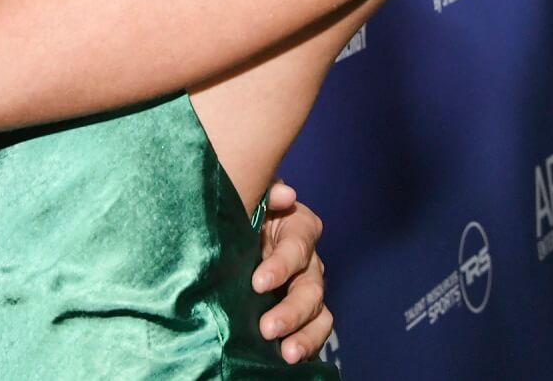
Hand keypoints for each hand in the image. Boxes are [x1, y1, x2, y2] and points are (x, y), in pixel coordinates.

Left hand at [254, 180, 332, 364]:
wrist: (233, 232)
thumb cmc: (243, 211)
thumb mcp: (250, 198)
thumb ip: (265, 193)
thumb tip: (285, 193)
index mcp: (298, 227)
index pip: (297, 247)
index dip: (281, 266)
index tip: (259, 283)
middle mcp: (309, 260)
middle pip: (310, 287)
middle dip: (291, 310)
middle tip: (268, 328)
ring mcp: (308, 287)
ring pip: (318, 312)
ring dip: (305, 334)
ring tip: (288, 354)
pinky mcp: (305, 312)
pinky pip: (318, 329)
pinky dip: (309, 344)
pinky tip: (291, 359)